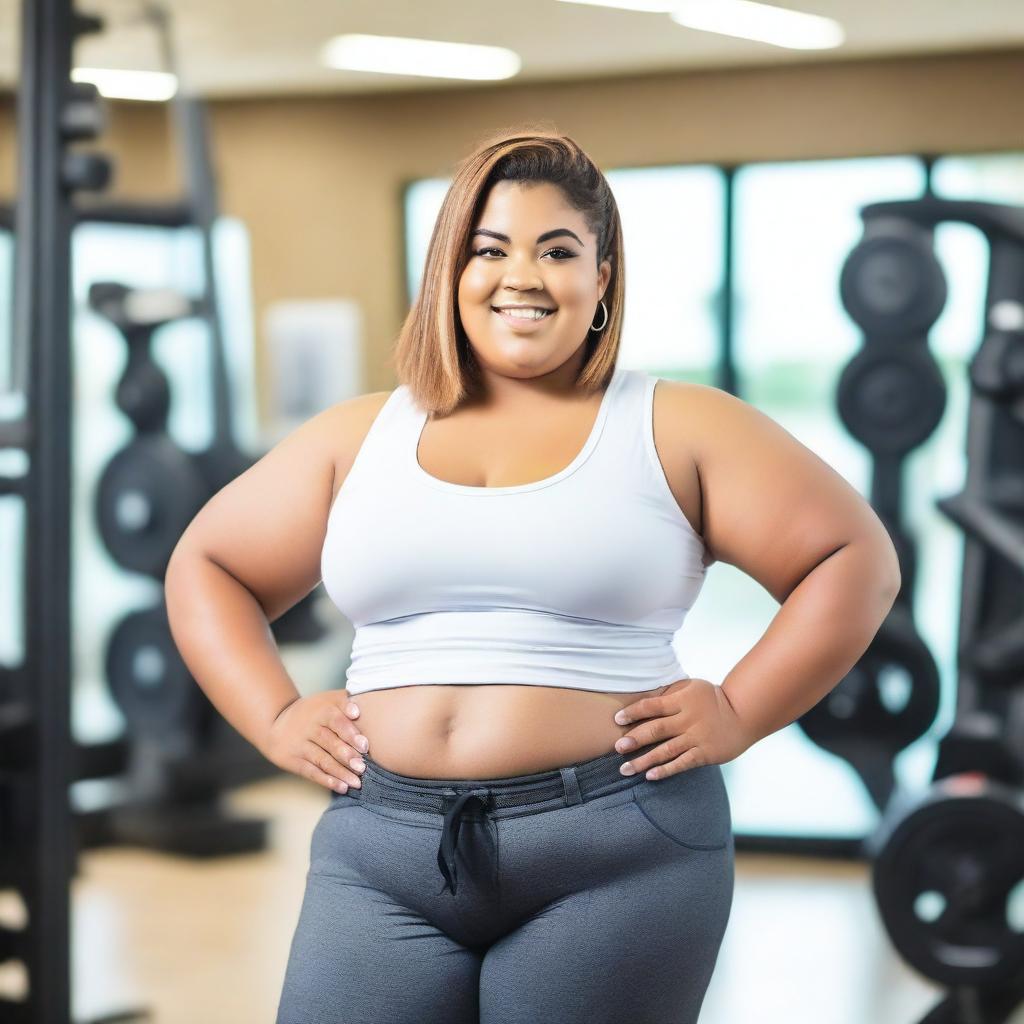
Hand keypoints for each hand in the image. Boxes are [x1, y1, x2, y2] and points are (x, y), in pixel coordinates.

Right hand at [261, 689, 368, 793]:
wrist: (276, 723)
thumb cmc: (314, 711)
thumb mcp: (327, 700)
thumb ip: (346, 701)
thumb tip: (360, 710)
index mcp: (321, 709)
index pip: (336, 720)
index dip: (350, 733)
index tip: (365, 745)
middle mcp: (309, 726)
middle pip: (330, 742)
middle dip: (347, 756)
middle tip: (363, 767)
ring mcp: (300, 744)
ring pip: (322, 760)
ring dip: (341, 772)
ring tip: (357, 783)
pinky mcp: (293, 760)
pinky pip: (312, 772)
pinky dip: (327, 781)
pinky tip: (343, 788)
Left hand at [612, 678, 750, 780]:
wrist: (743, 714)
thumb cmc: (712, 698)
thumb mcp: (692, 687)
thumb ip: (670, 692)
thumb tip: (642, 694)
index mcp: (683, 700)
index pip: (653, 706)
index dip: (634, 712)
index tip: (617, 719)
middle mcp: (688, 719)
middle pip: (657, 729)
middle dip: (635, 739)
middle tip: (617, 747)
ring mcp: (697, 738)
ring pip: (666, 750)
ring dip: (644, 760)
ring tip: (625, 769)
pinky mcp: (705, 754)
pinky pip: (682, 763)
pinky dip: (666, 770)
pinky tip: (650, 776)